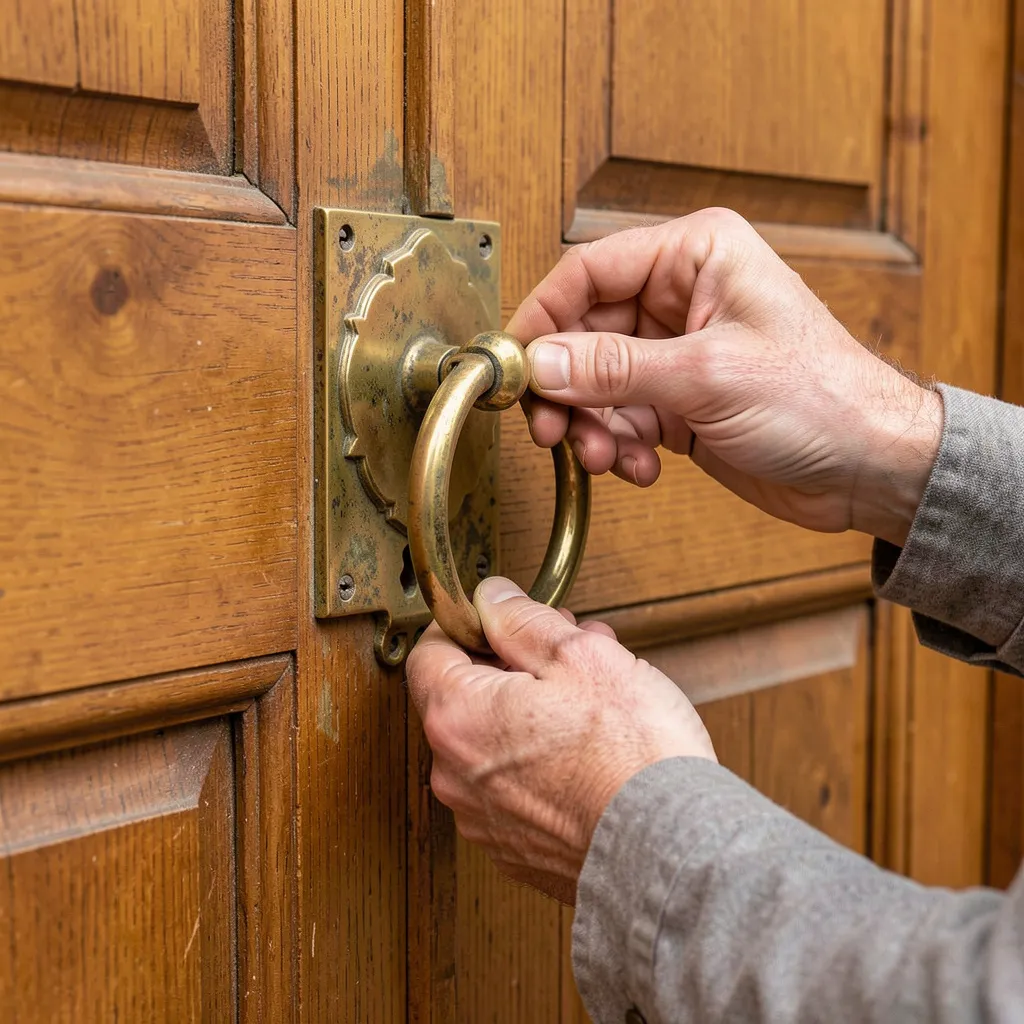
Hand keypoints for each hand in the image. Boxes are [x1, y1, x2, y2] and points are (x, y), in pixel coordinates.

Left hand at [405, 576, 715, 904]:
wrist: (668, 852)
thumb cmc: (630, 757)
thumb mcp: (579, 656)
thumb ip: (522, 619)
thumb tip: (492, 599)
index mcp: (457, 718)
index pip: (430, 651)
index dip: (471, 625)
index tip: (507, 619)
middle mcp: (455, 774)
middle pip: (465, 695)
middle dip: (515, 663)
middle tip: (568, 649)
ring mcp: (482, 817)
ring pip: (494, 740)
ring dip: (533, 708)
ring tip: (594, 694)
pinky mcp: (514, 847)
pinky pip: (513, 784)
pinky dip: (541, 757)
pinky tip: (591, 743)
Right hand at [507, 208, 942, 546]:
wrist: (871, 468)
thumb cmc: (825, 398)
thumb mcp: (708, 377)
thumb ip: (614, 368)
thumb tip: (538, 362)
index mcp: (696, 255)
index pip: (587, 271)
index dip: (542, 318)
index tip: (513, 366)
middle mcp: (682, 297)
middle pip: (583, 333)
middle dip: (566, 387)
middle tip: (551, 427)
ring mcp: (677, 353)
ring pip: (596, 382)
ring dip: (592, 426)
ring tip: (607, 456)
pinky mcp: (678, 401)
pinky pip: (620, 418)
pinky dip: (619, 446)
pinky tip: (641, 466)